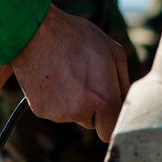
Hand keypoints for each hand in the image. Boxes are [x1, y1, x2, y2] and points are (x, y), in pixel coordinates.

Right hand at [10, 5, 129, 141]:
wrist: (36, 31)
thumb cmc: (77, 37)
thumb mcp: (113, 51)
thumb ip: (123, 83)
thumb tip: (125, 102)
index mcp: (103, 100)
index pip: (111, 130)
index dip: (111, 117)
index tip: (108, 105)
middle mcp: (80, 112)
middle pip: (93, 123)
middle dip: (93, 107)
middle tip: (85, 78)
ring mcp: (58, 113)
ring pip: (73, 115)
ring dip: (74, 101)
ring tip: (68, 72)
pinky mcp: (41, 110)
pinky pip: (55, 110)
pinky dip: (56, 98)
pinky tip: (54, 76)